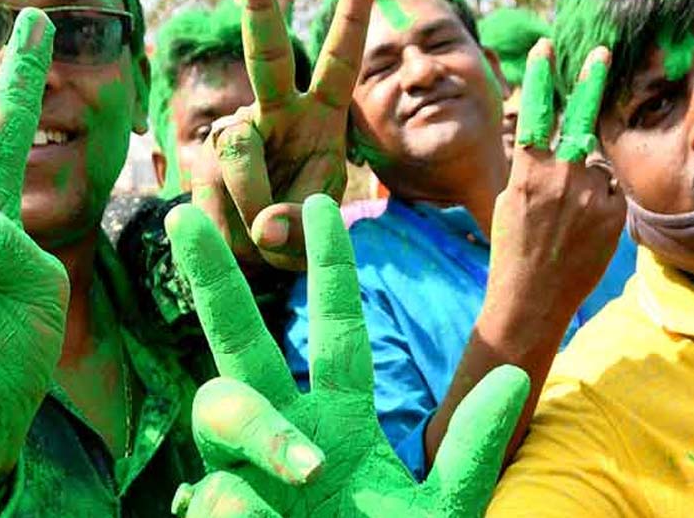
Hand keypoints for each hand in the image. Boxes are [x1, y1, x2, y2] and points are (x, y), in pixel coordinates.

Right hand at [165, 197, 529, 516]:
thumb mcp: (444, 512)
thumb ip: (474, 452)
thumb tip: (508, 381)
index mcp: (340, 422)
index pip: (334, 334)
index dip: (331, 271)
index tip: (328, 207)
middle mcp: (284, 435)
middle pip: (240, 342)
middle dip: (214, 280)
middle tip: (185, 219)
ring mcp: (244, 476)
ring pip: (220, 409)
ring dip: (253, 425)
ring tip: (301, 465)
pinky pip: (214, 495)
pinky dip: (241, 507)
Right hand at [191, 0, 373, 270]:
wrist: (252, 250)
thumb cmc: (299, 229)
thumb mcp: (313, 228)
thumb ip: (299, 226)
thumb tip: (266, 225)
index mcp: (319, 116)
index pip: (338, 62)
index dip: (349, 18)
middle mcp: (274, 111)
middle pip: (265, 54)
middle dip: (259, 4)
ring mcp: (235, 131)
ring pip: (236, 154)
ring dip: (252, 204)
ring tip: (263, 235)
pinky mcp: (204, 159)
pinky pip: (212, 188)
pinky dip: (225, 222)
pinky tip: (231, 233)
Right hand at [488, 39, 624, 321]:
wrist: (531, 296)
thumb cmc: (511, 249)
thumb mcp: (508, 202)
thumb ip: (532, 171)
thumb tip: (556, 149)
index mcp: (528, 172)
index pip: (536, 113)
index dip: (540, 77)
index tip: (545, 48)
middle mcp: (561, 178)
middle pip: (580, 119)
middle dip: (589, 81)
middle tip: (599, 52)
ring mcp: (591, 196)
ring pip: (596, 167)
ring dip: (586, 180)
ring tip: (566, 218)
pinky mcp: (614, 214)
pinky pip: (610, 192)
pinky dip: (600, 202)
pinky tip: (582, 228)